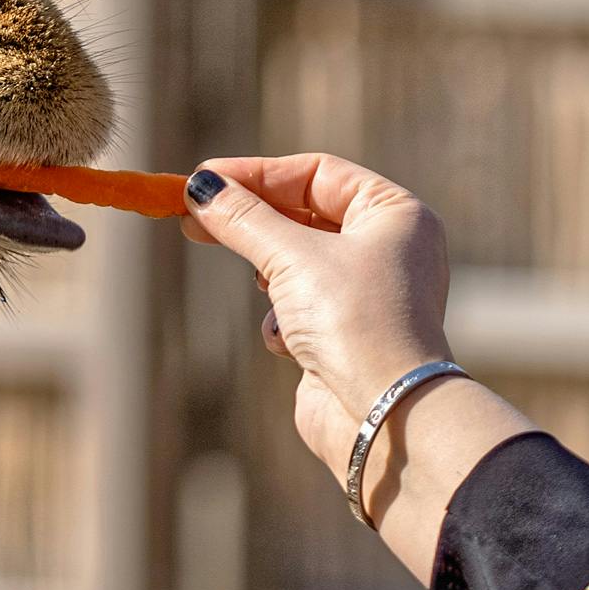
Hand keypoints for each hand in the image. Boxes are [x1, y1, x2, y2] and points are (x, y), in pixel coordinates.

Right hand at [183, 152, 532, 580]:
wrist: (384, 417)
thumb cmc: (355, 322)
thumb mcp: (291, 256)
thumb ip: (242, 217)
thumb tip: (199, 188)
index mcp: (394, 214)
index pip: (316, 173)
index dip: (257, 173)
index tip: (202, 179)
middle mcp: (387, 249)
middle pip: (303, 214)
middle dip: (252, 220)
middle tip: (193, 215)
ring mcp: (367, 293)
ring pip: (295, 262)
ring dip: (271, 275)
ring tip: (263, 286)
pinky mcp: (345, 335)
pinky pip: (297, 307)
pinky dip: (282, 320)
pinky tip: (289, 341)